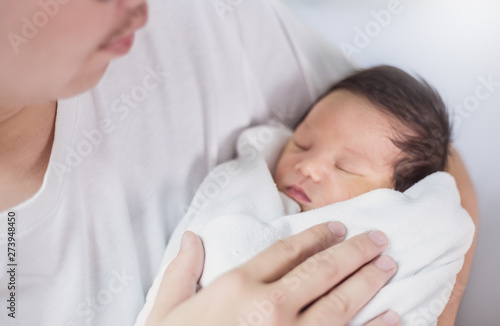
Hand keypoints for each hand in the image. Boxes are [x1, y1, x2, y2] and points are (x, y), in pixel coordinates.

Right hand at [146, 223, 399, 325]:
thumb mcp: (165, 313)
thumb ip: (181, 272)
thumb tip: (192, 237)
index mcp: (236, 286)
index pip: (285, 251)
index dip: (315, 235)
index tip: (337, 227)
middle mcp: (269, 305)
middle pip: (321, 269)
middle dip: (354, 251)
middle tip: (377, 239)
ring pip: (340, 301)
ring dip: (369, 280)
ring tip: (388, 263)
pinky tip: (394, 314)